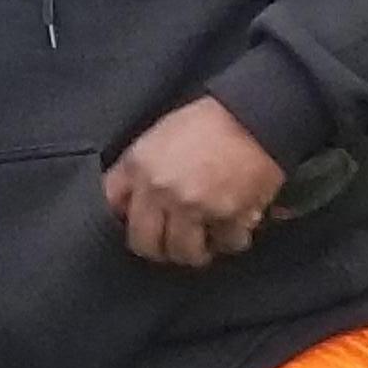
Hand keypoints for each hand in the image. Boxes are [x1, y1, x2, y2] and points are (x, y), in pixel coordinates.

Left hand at [101, 97, 282, 267]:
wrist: (256, 115)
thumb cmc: (210, 121)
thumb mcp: (160, 135)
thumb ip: (140, 168)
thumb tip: (127, 201)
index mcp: (139, 165)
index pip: (111, 204)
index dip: (124, 217)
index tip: (135, 221)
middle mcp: (159, 189)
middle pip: (144, 242)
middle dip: (158, 247)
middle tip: (171, 244)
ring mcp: (192, 205)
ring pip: (183, 252)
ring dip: (195, 251)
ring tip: (204, 242)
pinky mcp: (226, 215)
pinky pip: (225, 243)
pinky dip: (230, 240)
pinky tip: (233, 229)